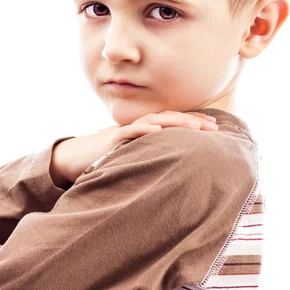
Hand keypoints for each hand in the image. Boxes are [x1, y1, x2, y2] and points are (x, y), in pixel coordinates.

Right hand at [50, 111, 217, 186]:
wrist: (73, 159)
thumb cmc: (105, 160)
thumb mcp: (133, 158)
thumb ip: (151, 158)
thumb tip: (174, 170)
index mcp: (145, 132)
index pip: (173, 123)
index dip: (193, 122)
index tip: (215, 127)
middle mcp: (138, 128)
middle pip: (169, 119)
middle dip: (192, 121)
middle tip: (215, 127)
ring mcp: (126, 132)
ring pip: (154, 121)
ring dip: (176, 122)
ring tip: (195, 127)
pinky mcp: (112, 140)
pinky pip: (130, 132)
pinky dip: (144, 130)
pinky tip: (158, 131)